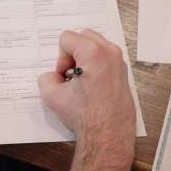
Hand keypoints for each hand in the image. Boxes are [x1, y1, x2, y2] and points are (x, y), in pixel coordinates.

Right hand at [37, 29, 135, 149]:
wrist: (108, 134)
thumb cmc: (87, 117)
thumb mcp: (52, 96)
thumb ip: (46, 78)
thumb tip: (52, 77)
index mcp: (93, 52)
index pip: (67, 38)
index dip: (60, 57)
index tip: (63, 75)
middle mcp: (110, 53)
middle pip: (84, 36)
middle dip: (73, 53)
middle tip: (70, 75)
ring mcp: (119, 62)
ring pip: (96, 46)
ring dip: (84, 59)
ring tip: (80, 81)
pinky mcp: (123, 73)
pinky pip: (105, 59)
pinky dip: (95, 66)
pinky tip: (91, 86)